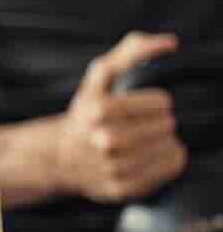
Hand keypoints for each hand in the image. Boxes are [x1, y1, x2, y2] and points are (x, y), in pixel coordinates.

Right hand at [54, 32, 184, 202]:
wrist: (59, 158)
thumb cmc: (87, 113)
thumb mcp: (101, 78)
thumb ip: (133, 52)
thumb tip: (171, 43)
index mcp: (98, 110)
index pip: (160, 102)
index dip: (157, 101)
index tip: (146, 105)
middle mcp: (105, 140)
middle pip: (167, 125)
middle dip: (160, 122)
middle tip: (146, 125)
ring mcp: (114, 167)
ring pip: (171, 147)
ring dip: (164, 140)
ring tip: (148, 140)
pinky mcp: (123, 188)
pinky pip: (170, 168)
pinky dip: (168, 159)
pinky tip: (152, 155)